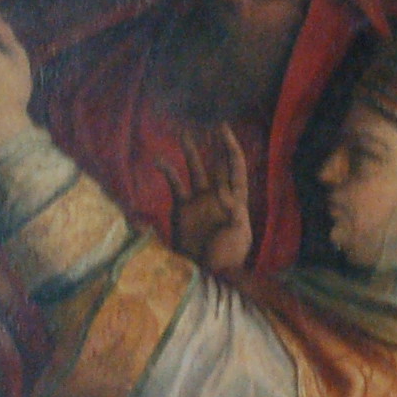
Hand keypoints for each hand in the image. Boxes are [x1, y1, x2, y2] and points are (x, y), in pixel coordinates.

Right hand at [167, 125, 253, 275]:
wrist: (208, 274)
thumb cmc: (228, 258)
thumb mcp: (238, 237)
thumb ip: (235, 216)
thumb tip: (227, 196)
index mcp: (236, 199)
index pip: (235, 167)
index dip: (230, 147)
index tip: (223, 128)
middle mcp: (218, 195)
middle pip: (217, 163)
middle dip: (214, 143)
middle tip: (209, 122)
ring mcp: (199, 201)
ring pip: (195, 169)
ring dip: (191, 151)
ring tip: (184, 131)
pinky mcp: (183, 209)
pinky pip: (175, 185)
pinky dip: (167, 172)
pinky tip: (158, 159)